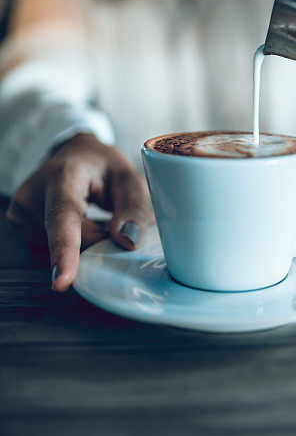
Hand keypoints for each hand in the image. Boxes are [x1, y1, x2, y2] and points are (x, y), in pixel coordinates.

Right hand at [6, 133, 154, 291]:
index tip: (63, 280)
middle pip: (73, 240)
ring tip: (94, 214)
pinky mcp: (21, 227)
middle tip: (117, 222)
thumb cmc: (101, 165)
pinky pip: (55, 248)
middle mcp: (33, 195)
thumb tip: (127, 241)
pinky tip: (81, 222)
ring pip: (66, 248)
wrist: (73, 156)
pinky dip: (76, 243)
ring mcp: (22, 213)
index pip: (62, 217)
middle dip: (102, 242)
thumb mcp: (128, 176)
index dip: (64, 250)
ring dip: (89, 241)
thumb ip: (134, 206)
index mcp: (62, 176)